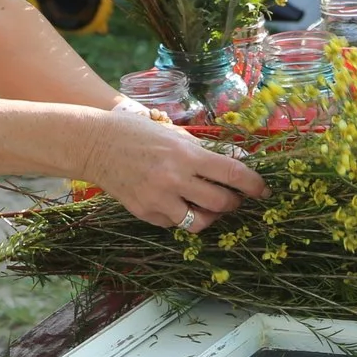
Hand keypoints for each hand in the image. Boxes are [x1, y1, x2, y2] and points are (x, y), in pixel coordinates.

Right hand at [79, 110, 267, 233]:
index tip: (264, 190)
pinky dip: (179, 215)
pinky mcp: (145, 213)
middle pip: (222, 203)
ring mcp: (159, 199)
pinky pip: (174, 224)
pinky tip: (173, 201)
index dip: (254, 185)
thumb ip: (204, 148)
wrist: (92, 143)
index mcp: (184, 153)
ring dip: (209, 215)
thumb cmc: (133, 132)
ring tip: (203, 204)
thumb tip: (239, 157)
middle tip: (231, 197)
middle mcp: (175, 179)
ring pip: (201, 223)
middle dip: (232, 202)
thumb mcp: (171, 132)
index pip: (233, 174)